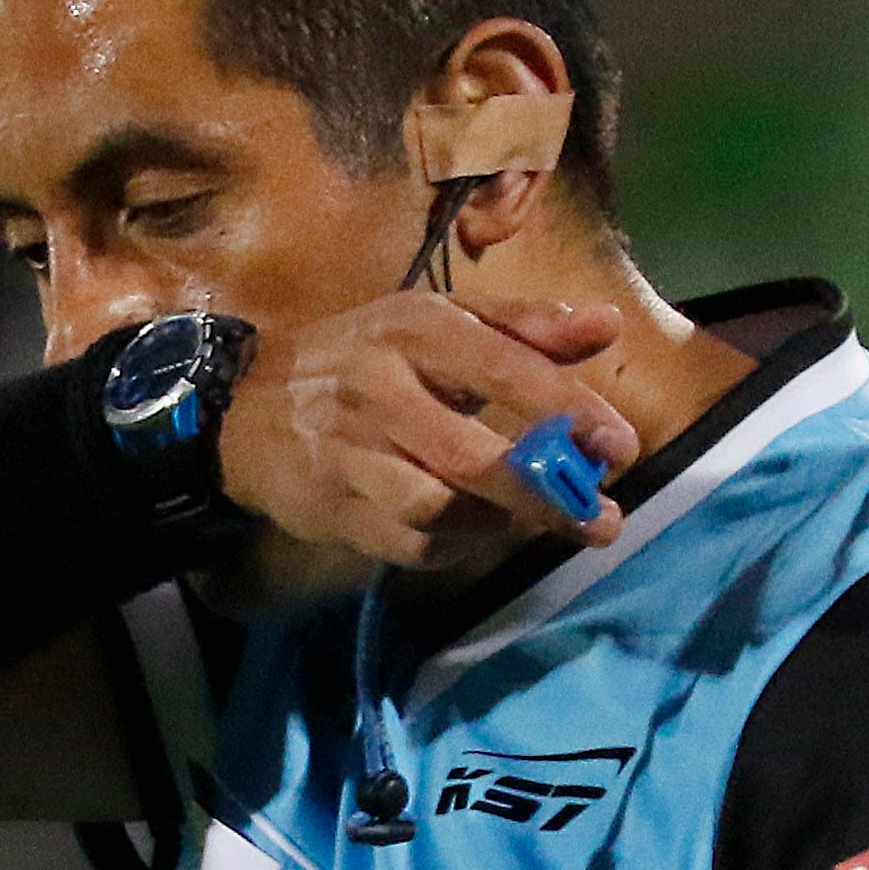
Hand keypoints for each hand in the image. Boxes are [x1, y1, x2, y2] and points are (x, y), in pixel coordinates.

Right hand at [213, 294, 638, 581]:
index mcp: (415, 328)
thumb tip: (607, 324)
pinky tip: (477, 534)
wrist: (247, 406)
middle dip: (545, 494)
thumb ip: (525, 326)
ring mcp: (349, 452)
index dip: (567, 410)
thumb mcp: (438, 322)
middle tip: (600, 521)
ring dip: (499, 525)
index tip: (620, 448)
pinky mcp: (330, 506)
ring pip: (439, 508)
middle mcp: (378, 386)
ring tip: (535, 523)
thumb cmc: (365, 357)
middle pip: (473, 456)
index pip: (503, 368)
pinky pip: (408, 544)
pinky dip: (455, 548)